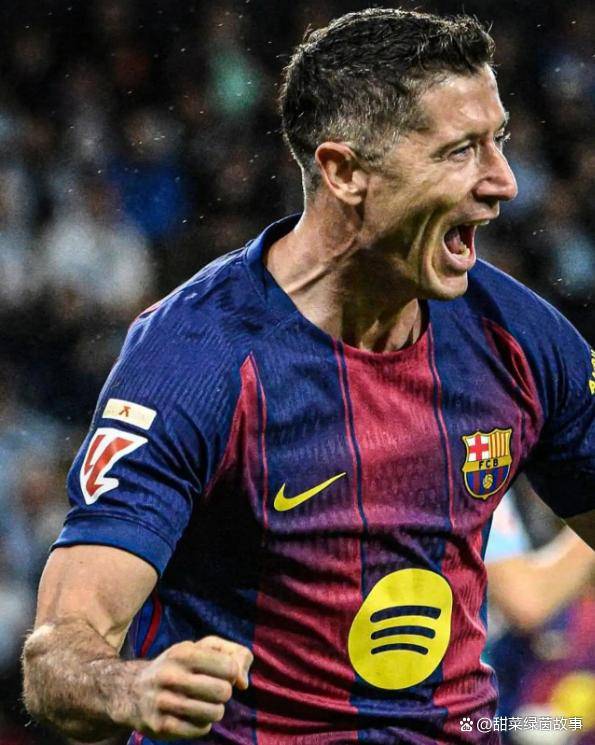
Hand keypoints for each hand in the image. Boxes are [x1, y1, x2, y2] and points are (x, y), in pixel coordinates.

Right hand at [126, 636, 252, 739]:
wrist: (131, 690)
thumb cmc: (178, 666)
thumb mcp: (202, 648)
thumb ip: (233, 654)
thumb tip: (243, 683)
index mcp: (183, 652)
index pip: (229, 666)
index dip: (232, 672)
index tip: (222, 673)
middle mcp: (170, 676)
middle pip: (223, 692)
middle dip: (224, 693)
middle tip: (212, 691)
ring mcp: (163, 702)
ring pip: (214, 713)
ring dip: (214, 710)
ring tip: (204, 703)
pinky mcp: (159, 726)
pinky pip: (200, 730)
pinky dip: (202, 724)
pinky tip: (191, 715)